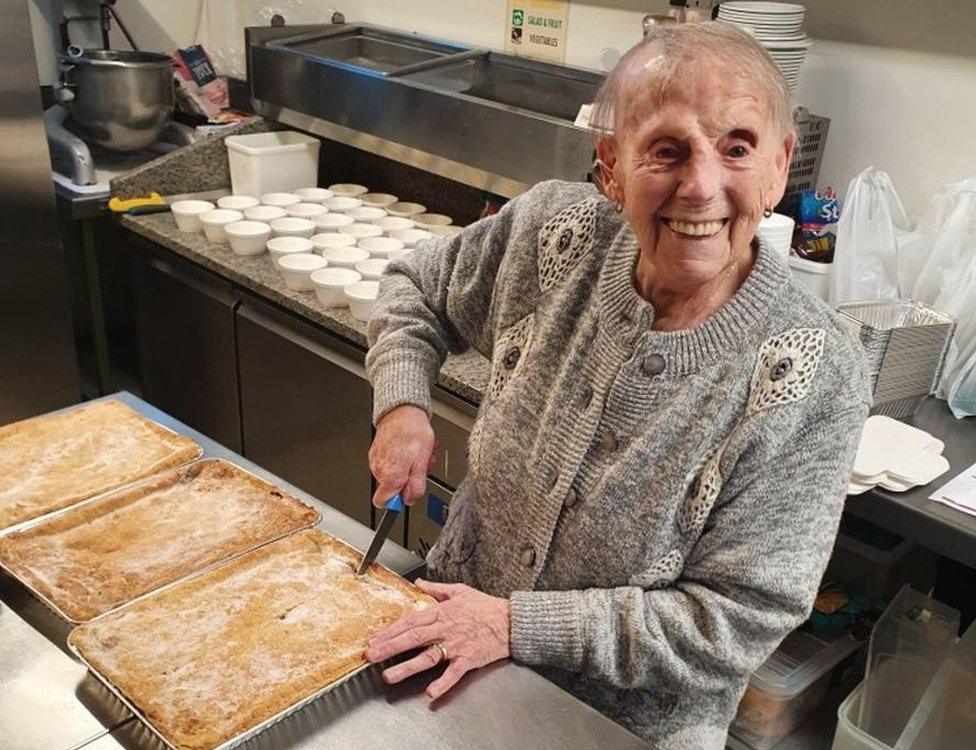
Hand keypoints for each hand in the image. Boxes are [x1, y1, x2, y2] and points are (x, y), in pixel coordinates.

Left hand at [365, 579, 510, 699]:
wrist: (511, 621)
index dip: (391, 630)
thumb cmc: (486, 607)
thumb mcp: (460, 591)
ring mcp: (456, 646)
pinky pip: (453, 673)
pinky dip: (442, 682)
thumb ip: (437, 589)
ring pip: (427, 657)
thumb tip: (419, 583)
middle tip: (371, 655)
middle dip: (390, 646)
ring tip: (389, 676)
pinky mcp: (468, 659)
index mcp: (442, 613)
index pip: (411, 621)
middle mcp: (446, 630)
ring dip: (407, 667)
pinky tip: (430, 692)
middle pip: (413, 637)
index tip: (375, 639)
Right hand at [369, 405, 435, 506]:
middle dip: (409, 479)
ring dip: (408, 467)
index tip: (407, 491)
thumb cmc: (413, 433)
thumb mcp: (422, 464)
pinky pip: (390, 462)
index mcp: (389, 476)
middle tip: (420, 466)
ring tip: (417, 454)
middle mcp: (378, 469)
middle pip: (393, 487)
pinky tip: (410, 449)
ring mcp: (376, 459)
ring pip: (393, 473)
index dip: (397, 501)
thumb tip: (409, 500)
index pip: (383, 502)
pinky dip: (401, 458)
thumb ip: (415, 487)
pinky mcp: (377, 451)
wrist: (403, 411)